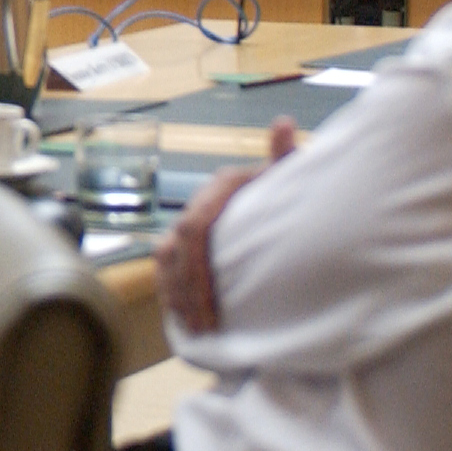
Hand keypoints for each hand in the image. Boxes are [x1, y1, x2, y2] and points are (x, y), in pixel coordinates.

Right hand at [156, 117, 296, 336]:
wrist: (281, 200)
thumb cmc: (287, 191)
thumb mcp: (287, 176)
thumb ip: (284, 156)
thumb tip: (283, 122)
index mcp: (220, 188)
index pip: (194, 229)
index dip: (197, 271)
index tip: (212, 308)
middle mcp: (198, 203)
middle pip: (176, 250)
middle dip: (187, 291)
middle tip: (205, 328)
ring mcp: (188, 222)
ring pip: (164, 259)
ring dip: (176, 294)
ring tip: (193, 328)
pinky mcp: (185, 242)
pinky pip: (164, 266)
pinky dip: (170, 292)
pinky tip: (184, 320)